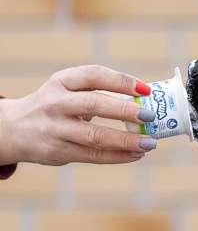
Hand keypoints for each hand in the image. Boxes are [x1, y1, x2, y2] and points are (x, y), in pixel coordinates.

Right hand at [0, 64, 156, 165]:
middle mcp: (55, 103)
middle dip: (126, 111)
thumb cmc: (55, 106)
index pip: (93, 75)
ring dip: (127, 140)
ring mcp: (55, 128)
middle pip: (94, 104)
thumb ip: (97, 92)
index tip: (146, 90)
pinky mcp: (57, 151)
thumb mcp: (67, 90)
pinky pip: (93, 155)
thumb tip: (145, 101)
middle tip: (150, 116)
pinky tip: (136, 154)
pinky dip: (118, 156)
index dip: (121, 81)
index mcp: (61, 81)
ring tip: (150, 143)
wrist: (13, 129)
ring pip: (95, 136)